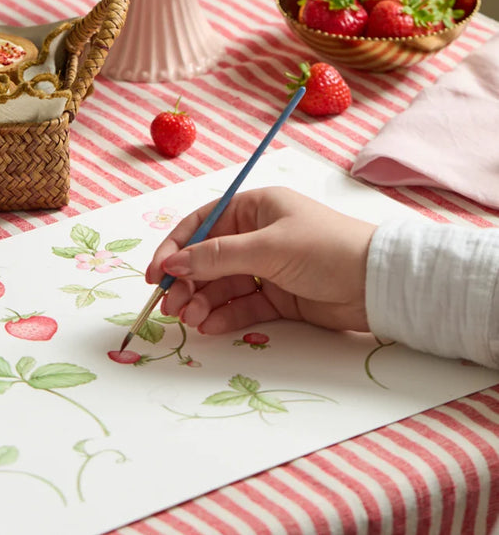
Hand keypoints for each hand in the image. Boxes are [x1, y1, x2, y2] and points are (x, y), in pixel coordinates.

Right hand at [145, 187, 376, 334]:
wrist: (379, 284)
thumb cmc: (325, 249)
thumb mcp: (268, 248)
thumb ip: (217, 257)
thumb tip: (173, 264)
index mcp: (254, 208)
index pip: (201, 225)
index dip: (175, 248)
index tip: (156, 274)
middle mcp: (256, 235)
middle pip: (207, 258)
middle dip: (186, 282)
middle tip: (169, 307)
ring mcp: (267, 267)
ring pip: (222, 285)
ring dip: (202, 301)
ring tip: (190, 320)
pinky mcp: (278, 297)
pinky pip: (242, 305)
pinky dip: (224, 315)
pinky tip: (209, 326)